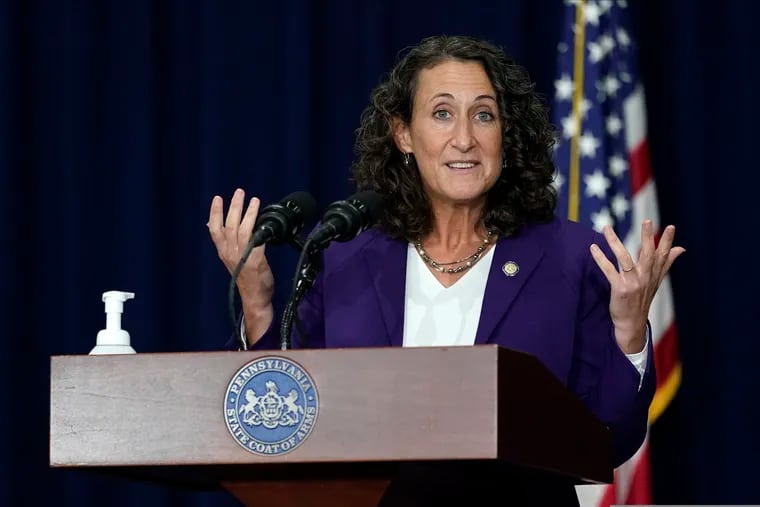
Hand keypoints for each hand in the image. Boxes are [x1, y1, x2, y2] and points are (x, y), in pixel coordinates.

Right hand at [208, 188, 273, 344]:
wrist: (254, 300)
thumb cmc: (247, 280)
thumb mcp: (234, 261)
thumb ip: (229, 245)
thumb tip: (221, 230)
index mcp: (224, 252)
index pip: (215, 229)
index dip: (215, 213)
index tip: (217, 199)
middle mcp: (230, 253)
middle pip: (229, 225)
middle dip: (234, 207)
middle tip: (239, 192)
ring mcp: (242, 257)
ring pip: (242, 229)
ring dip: (248, 213)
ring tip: (254, 200)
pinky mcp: (256, 261)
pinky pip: (258, 241)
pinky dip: (260, 229)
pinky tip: (265, 221)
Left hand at [589, 220, 684, 353]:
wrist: (631, 324)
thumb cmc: (642, 300)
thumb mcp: (656, 281)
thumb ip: (666, 263)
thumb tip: (681, 248)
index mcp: (654, 274)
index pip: (663, 255)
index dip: (668, 241)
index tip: (671, 227)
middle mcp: (645, 277)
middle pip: (648, 254)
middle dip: (648, 237)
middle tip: (647, 221)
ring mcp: (633, 283)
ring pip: (625, 258)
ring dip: (614, 242)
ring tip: (606, 228)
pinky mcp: (620, 289)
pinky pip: (609, 270)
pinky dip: (600, 258)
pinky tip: (593, 248)